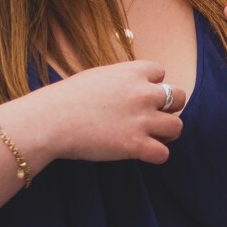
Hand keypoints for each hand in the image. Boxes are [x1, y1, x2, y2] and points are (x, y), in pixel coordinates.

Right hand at [15, 60, 187, 164]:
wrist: (47, 121)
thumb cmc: (64, 99)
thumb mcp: (97, 77)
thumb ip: (121, 81)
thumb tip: (134, 88)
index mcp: (132, 72)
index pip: (161, 72)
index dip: (152, 84)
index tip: (137, 95)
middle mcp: (143, 93)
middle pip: (179, 97)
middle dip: (169, 107)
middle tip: (152, 117)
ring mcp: (142, 119)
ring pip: (177, 126)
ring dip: (166, 133)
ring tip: (150, 136)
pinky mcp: (136, 145)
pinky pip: (163, 154)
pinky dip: (156, 155)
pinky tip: (142, 153)